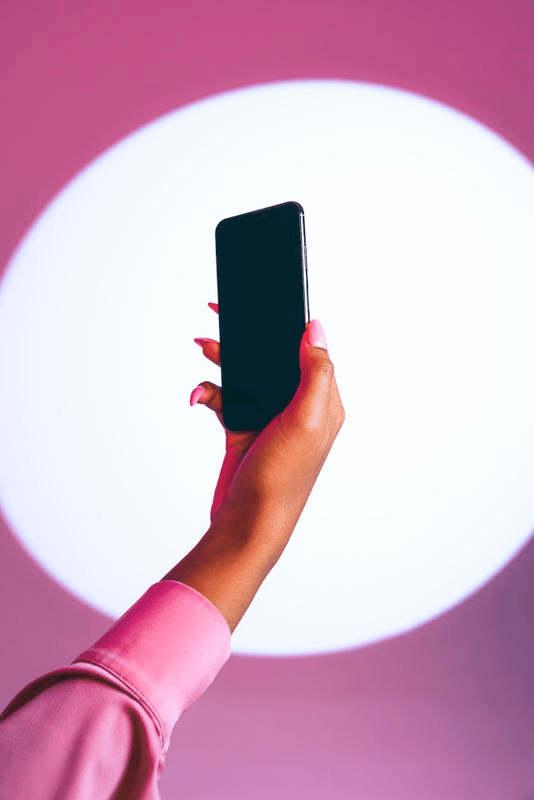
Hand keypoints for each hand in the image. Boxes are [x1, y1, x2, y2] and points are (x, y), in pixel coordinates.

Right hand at [164, 305, 344, 631]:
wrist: (248, 524)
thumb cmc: (283, 479)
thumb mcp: (308, 420)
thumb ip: (315, 372)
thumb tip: (316, 328)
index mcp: (322, 399)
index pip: (307, 347)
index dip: (286, 320)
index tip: (264, 298)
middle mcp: (298, 406)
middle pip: (271, 356)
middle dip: (245, 335)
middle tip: (220, 313)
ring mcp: (269, 417)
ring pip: (245, 373)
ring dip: (222, 359)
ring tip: (203, 347)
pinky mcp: (244, 428)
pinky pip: (224, 398)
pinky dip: (209, 393)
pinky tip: (198, 398)